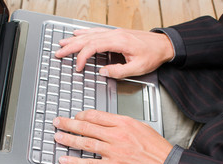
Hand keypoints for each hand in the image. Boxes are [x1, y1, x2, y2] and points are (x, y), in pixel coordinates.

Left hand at [53, 110, 172, 163]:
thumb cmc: (157, 148)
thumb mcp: (141, 127)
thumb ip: (123, 124)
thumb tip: (108, 123)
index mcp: (124, 123)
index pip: (97, 115)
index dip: (83, 115)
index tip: (76, 116)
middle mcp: (117, 135)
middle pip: (87, 127)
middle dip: (69, 123)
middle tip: (58, 122)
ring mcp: (114, 151)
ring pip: (86, 143)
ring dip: (69, 139)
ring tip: (57, 136)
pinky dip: (75, 162)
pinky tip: (65, 159)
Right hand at [55, 28, 174, 78]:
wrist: (164, 45)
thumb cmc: (153, 55)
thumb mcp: (138, 68)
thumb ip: (118, 71)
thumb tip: (102, 72)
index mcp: (119, 42)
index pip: (93, 47)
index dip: (82, 57)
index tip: (78, 67)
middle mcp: (114, 35)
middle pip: (87, 39)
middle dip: (71, 46)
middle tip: (58, 52)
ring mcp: (115, 32)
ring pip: (90, 34)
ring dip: (75, 39)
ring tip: (62, 43)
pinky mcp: (116, 33)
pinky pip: (96, 31)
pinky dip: (85, 33)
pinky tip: (78, 33)